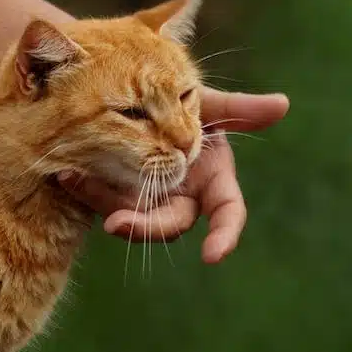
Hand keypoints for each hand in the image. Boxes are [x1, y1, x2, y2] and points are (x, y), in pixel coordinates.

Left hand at [58, 88, 288, 263]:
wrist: (139, 95)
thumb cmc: (182, 102)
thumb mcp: (208, 104)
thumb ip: (241, 109)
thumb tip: (284, 104)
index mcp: (211, 178)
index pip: (226, 214)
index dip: (224, 236)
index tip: (213, 256)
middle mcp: (181, 196)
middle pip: (170, 225)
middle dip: (145, 227)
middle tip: (117, 222)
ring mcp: (146, 198)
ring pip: (129, 214)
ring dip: (105, 200)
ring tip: (78, 176)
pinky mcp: (113, 194)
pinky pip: (99, 198)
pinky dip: (83, 185)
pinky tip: (67, 172)